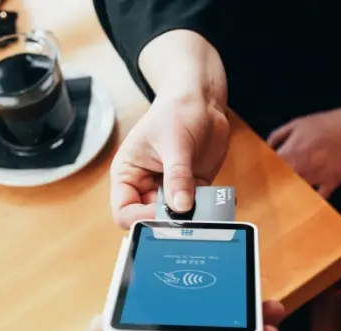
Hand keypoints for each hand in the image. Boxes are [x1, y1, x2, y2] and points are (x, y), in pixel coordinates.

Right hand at [110, 91, 228, 227]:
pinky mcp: (192, 189)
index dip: (141, 219)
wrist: (202, 100)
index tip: (164, 214)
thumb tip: (181, 208)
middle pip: (150, 220)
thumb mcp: (175, 143)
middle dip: (169, 222)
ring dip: (190, 218)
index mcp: (128, 174)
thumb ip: (177, 176)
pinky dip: (207, 210)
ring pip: (176, 219)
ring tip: (205, 207)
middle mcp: (145, 186)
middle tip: (189, 217)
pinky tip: (217, 202)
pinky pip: (197, 210)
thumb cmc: (177, 111)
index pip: (124, 212)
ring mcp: (169, 189)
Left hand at [267, 96, 340, 198]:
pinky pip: (319, 197)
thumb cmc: (326, 124)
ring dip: (290, 195)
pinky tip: (304, 204)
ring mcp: (318, 176)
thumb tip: (266, 148)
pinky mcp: (332, 182)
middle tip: (266, 195)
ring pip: (298, 192)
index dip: (262, 176)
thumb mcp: (296, 124)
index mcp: (291, 153)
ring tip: (281, 203)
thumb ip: (277, 136)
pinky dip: (312, 202)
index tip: (257, 182)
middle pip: (281, 185)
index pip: (269, 170)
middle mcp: (302, 167)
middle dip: (273, 189)